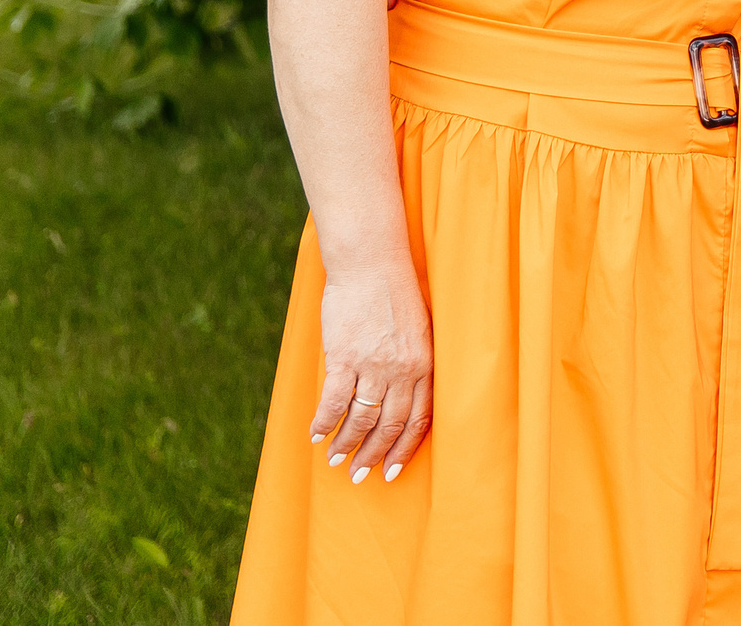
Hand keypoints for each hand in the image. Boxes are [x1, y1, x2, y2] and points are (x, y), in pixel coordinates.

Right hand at [310, 259, 433, 483]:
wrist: (371, 263)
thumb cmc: (395, 294)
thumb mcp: (419, 330)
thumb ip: (415, 364)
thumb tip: (403, 398)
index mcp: (425, 364)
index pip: (420, 418)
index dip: (405, 448)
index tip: (392, 471)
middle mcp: (403, 369)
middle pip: (390, 425)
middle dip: (374, 456)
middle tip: (359, 476)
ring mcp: (374, 364)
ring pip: (361, 418)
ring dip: (346, 444)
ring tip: (335, 459)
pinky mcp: (345, 356)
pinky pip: (334, 400)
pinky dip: (324, 422)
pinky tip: (315, 435)